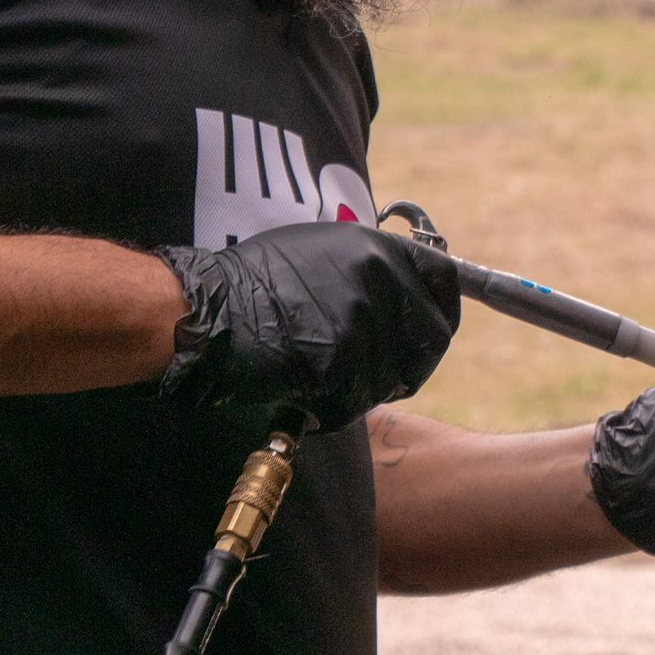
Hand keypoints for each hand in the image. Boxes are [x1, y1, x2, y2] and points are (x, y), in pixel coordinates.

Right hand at [156, 223, 460, 429]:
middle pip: (431, 339)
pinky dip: (335, 404)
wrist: (210, 313)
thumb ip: (371, 265)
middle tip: (387, 369)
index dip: (441, 307)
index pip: (443, 280)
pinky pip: (356, 400)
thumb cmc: (256, 280)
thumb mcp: (323, 249)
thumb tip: (407, 286)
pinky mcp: (342, 369)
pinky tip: (306, 387)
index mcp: (378, 251)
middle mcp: (380, 287)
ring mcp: (363, 330)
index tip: (432, 324)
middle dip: (414, 360)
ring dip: (365, 385)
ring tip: (325, 373)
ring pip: (392, 377)